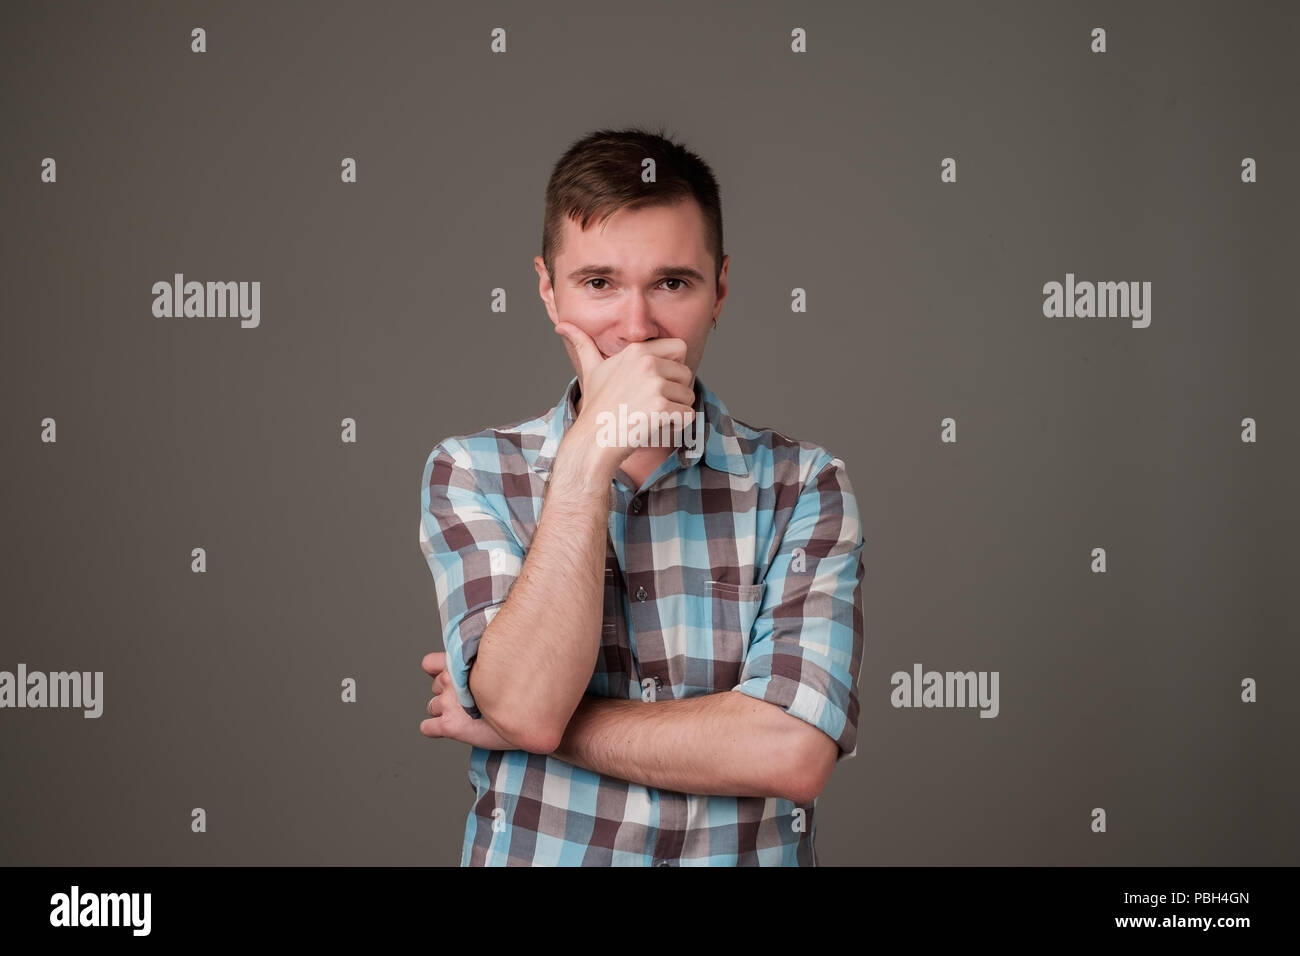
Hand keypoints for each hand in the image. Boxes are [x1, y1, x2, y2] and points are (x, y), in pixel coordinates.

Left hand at [419, 651, 521, 750]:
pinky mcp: (449, 724)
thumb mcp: (501, 665)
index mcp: (460, 662)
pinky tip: (455, 729)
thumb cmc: (520, 689)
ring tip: (469, 715)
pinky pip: (427, 728)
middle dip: (449, 692)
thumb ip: (481, 661)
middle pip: (435, 686)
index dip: (442, 671)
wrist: (529, 716)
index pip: (429, 663)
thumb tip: (476, 662)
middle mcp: (451, 679)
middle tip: (472, 700)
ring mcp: (448, 702)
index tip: (456, 677)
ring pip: (432, 706)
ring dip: (445, 711)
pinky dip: (436, 729)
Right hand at [553, 322, 695, 466]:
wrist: (594, 440)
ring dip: (676, 410)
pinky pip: (689, 415)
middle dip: (675, 392)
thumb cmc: (596, 406)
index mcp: (636, 351)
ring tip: (650, 416)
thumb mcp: (590, 369)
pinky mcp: (661, 407)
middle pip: (686, 374)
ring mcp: (654, 385)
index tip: (656, 382)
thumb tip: (561, 325)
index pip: (680, 347)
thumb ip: (582, 344)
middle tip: (650, 405)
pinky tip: (655, 427)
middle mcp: (647, 363)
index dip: (673, 367)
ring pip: (689, 396)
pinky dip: (678, 425)